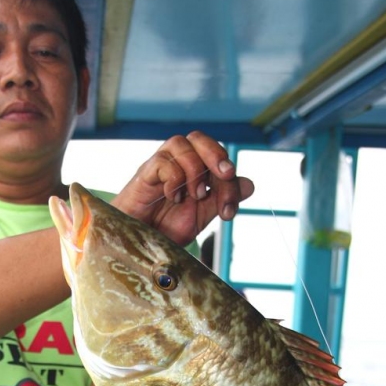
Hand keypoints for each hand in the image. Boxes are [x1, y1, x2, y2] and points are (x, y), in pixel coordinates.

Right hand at [111, 131, 254, 246]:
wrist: (136, 247)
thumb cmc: (163, 231)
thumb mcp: (200, 217)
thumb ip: (222, 199)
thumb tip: (250, 184)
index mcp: (193, 171)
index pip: (217, 157)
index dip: (230, 180)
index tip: (227, 211)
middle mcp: (177, 163)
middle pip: (199, 138)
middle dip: (217, 155)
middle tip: (225, 176)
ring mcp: (159, 166)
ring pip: (181, 143)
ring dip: (194, 169)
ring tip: (193, 196)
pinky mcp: (143, 174)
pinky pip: (162, 160)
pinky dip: (174, 178)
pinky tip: (173, 198)